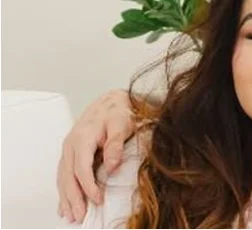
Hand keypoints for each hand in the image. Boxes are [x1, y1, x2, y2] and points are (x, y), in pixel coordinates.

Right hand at [57, 89, 133, 222]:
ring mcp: (69, 149)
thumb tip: (112, 167)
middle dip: (73, 198)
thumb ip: (115, 146)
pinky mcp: (71, 152)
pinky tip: (64, 203)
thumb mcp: (121, 124)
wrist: (110, 101)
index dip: (88, 186)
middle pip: (68, 176)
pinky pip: (64, 174)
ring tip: (70, 215)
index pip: (81, 168)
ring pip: (63, 177)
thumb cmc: (117, 112)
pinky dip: (64, 190)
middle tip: (79, 216)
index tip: (97, 200)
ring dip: (66, 197)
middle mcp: (71, 145)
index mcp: (82, 138)